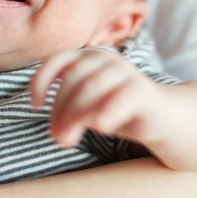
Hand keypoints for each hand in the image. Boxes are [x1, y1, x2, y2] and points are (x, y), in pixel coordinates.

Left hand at [30, 48, 163, 147]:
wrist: (162, 118)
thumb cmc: (116, 110)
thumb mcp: (86, 107)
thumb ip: (68, 110)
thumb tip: (56, 130)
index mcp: (87, 58)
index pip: (57, 60)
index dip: (41, 80)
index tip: (35, 105)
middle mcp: (105, 59)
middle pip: (73, 79)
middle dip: (59, 109)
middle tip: (56, 136)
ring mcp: (125, 72)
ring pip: (91, 87)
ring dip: (75, 115)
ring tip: (67, 140)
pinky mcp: (142, 90)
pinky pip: (122, 96)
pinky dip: (108, 110)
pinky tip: (101, 127)